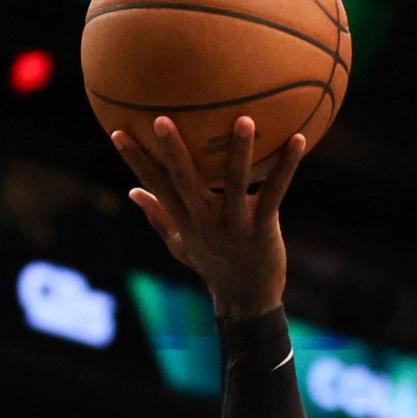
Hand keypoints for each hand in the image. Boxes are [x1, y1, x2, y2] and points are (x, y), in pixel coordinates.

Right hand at [111, 114, 306, 317]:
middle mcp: (205, 219)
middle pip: (184, 180)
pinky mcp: (263, 225)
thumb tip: (133, 191)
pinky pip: (275, 190)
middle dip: (173, 150)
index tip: (117, 131)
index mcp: (184, 219)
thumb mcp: (180, 244)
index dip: (134, 159)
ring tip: (245, 119)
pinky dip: (287, 165)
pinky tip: (299, 139)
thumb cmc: (213, 265)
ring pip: (235, 181)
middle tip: (163, 119)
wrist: (247, 298)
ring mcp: (235, 222)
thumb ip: (158, 216)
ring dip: (239, 150)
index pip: (154, 184)